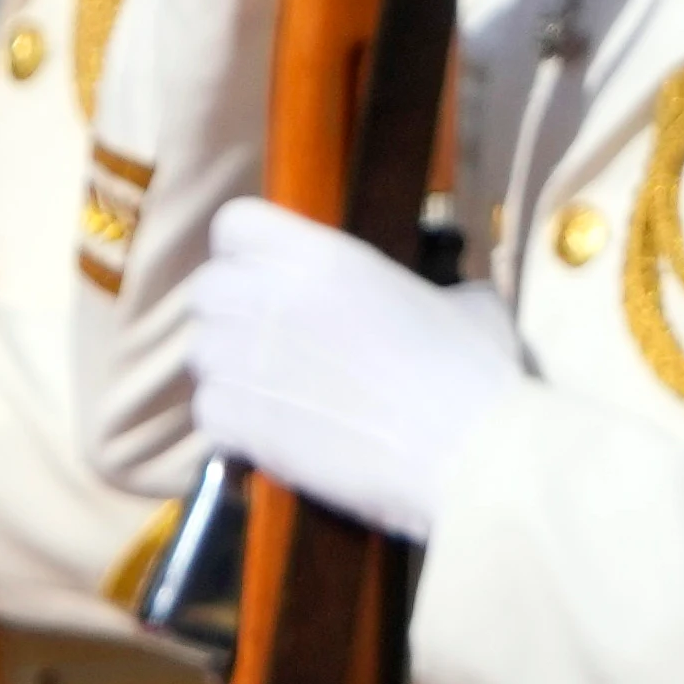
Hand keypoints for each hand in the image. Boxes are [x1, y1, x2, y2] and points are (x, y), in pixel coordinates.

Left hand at [177, 197, 518, 544]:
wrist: (477, 458)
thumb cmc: (482, 380)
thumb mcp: (464, 304)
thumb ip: (419, 290)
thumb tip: (429, 300)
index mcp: (325, 258)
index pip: (236, 225)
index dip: (245, 251)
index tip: (264, 275)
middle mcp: (276, 299)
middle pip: (206, 291)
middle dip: (230, 316)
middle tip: (268, 344)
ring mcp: (253, 361)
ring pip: (201, 354)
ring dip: (229, 373)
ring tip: (275, 395)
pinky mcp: (245, 424)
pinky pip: (206, 412)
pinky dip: (230, 426)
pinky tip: (271, 436)